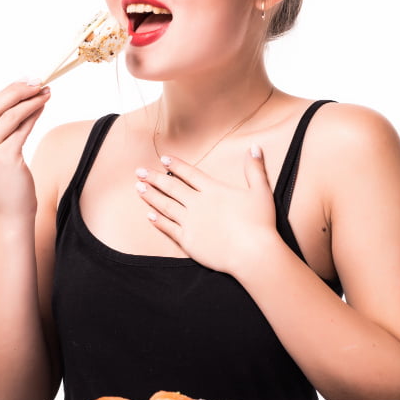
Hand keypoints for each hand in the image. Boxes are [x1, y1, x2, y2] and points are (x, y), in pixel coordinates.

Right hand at [0, 80, 50, 216]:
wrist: (7, 216)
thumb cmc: (3, 184)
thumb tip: (18, 95)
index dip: (4, 92)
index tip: (23, 81)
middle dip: (17, 91)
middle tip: (37, 80)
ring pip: (9, 116)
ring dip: (29, 101)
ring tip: (45, 92)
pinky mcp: (4, 158)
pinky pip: (21, 129)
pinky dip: (33, 115)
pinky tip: (43, 107)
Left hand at [135, 146, 280, 273]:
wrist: (252, 253)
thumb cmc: (259, 223)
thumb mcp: (260, 191)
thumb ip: (254, 168)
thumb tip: (254, 147)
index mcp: (213, 190)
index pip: (190, 174)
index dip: (176, 165)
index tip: (164, 158)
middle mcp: (198, 203)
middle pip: (172, 187)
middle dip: (154, 178)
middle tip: (139, 171)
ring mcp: (191, 222)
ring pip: (166, 206)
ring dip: (151, 196)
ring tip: (138, 188)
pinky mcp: (188, 241)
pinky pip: (169, 229)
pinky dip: (158, 222)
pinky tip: (149, 216)